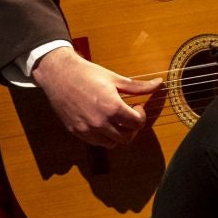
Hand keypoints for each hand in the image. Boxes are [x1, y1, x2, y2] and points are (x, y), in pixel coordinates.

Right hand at [33, 46, 160, 147]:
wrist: (58, 75)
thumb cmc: (87, 74)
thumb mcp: (115, 78)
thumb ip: (138, 87)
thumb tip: (159, 84)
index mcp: (112, 107)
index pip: (138, 124)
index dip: (141, 115)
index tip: (137, 106)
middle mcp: (99, 122)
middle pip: (127, 137)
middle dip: (132, 128)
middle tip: (129, 116)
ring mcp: (86, 129)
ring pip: (112, 144)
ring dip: (118, 135)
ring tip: (116, 120)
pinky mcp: (76, 131)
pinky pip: (96, 142)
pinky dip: (103, 137)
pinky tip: (103, 123)